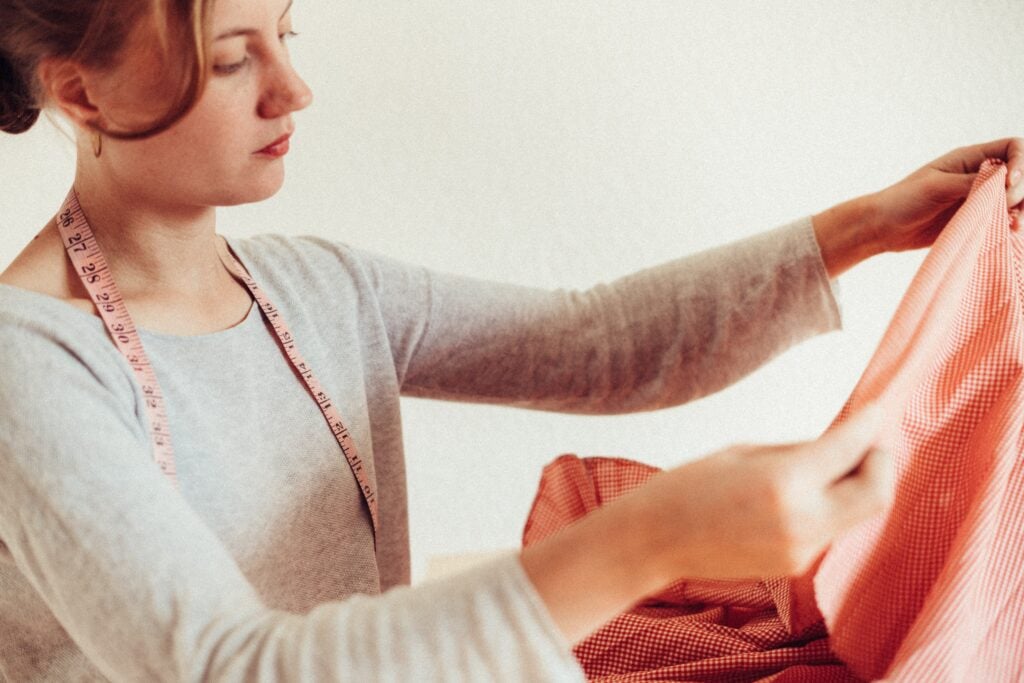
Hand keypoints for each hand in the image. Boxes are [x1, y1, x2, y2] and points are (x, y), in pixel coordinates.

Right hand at [520, 405, 892, 642]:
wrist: (654, 541)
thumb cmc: (687, 486)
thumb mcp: (744, 451)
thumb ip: (799, 449)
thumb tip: (843, 439)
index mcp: (783, 483)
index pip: (850, 448)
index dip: (869, 423)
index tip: (876, 407)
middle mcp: (801, 522)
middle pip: (877, 493)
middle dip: (879, 462)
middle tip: (865, 440)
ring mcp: (802, 550)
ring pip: (858, 513)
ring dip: (853, 484)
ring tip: (824, 463)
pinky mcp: (797, 566)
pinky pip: (831, 529)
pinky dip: (829, 505)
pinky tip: (799, 492)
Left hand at [870, 137, 1023, 252]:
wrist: (882, 227)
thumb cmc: (903, 201)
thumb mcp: (938, 187)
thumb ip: (973, 182)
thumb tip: (1006, 180)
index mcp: (970, 159)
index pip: (1013, 149)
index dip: (1022, 163)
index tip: (1010, 183)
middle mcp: (978, 176)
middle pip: (1020, 176)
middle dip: (1021, 192)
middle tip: (1006, 207)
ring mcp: (978, 199)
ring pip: (1015, 199)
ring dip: (1020, 210)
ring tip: (1013, 224)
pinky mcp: (973, 220)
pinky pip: (1002, 219)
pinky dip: (1010, 225)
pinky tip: (1008, 232)